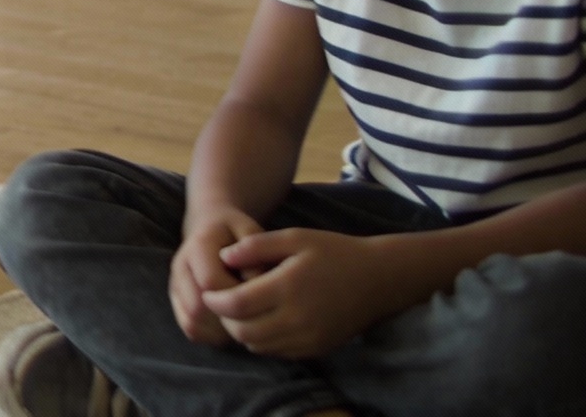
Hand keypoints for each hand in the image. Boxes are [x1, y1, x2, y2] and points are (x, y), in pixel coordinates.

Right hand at [171, 206, 265, 345]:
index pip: (211, 281)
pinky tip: (232, 326)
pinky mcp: (177, 300)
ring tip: (244, 320)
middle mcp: (180, 266)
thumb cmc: (237, 232)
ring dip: (221, 329)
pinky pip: (191, 328)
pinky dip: (213, 335)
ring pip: (192, 321)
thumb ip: (254, 252)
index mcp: (198, 245)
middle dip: (230, 317)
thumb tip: (254, 282)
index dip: (237, 294)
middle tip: (254, 314)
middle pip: (198, 307)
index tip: (260, 294)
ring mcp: (175, 285)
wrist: (211, 226)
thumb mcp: (250, 231)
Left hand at [203, 227, 412, 358]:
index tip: (208, 289)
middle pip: (242, 331)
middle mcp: (298, 319)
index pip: (236, 305)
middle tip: (219, 301)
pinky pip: (277, 352)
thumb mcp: (294, 237)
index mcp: (289, 288)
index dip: (214, 300)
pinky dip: (261, 340)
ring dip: (241, 331)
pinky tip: (262, 320)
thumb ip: (256, 245)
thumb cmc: (334, 252)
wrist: (380, 279)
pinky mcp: (317, 349)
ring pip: (257, 345)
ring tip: (239, 310)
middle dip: (224, 318)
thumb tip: (222, 257)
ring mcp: (309, 338)